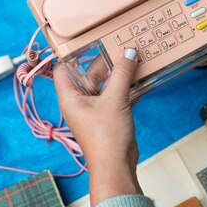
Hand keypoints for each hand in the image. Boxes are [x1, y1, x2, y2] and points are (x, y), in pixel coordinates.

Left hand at [53, 49, 141, 206]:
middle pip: (90, 72)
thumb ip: (122, 74)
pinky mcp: (111, 114)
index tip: (87, 39)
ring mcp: (96, 108)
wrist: (116, 166)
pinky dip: (128, 86)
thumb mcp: (114, 100)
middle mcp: (81, 100)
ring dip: (120, 73)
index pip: (64, 68)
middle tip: (121, 44)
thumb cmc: (105, 138)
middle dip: (106, 60)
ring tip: (134, 57)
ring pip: (107, 83)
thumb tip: (129, 53)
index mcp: (70, 96)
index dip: (73, 54)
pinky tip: (142, 77)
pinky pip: (118, 94)